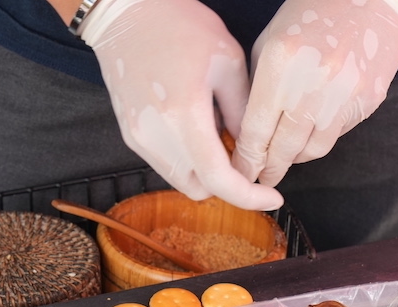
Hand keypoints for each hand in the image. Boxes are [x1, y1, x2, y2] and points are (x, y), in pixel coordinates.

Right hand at [81, 0, 283, 209]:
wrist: (125, 13)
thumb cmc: (178, 26)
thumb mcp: (228, 62)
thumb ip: (244, 112)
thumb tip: (254, 150)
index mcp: (184, 116)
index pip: (219, 179)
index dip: (249, 196)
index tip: (273, 198)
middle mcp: (156, 136)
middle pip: (200, 189)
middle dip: (226, 181)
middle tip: (241, 151)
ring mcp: (139, 139)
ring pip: (182, 180)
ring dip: (205, 171)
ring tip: (216, 132)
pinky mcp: (131, 136)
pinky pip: (166, 164)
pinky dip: (187, 159)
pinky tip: (195, 128)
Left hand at [232, 0, 397, 186]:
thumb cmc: (312, 15)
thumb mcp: (271, 43)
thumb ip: (256, 89)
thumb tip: (246, 137)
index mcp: (280, 64)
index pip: (256, 131)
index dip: (247, 160)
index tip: (241, 174)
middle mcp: (312, 83)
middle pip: (285, 148)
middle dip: (270, 169)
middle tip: (263, 177)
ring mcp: (344, 95)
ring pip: (313, 150)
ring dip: (297, 158)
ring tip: (287, 157)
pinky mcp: (368, 100)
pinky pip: (338, 133)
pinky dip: (322, 135)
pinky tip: (315, 126)